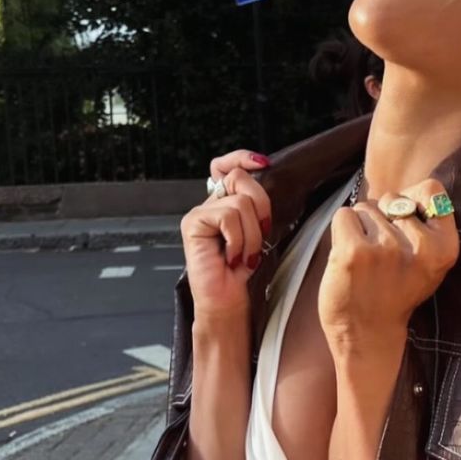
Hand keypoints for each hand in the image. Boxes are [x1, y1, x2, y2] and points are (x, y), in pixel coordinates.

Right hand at [180, 150, 271, 318]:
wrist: (228, 301)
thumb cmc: (246, 271)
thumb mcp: (259, 232)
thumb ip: (258, 207)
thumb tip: (267, 181)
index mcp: (226, 202)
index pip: (226, 165)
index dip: (243, 158)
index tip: (263, 163)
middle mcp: (211, 203)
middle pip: (241, 177)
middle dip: (262, 206)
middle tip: (261, 235)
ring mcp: (200, 212)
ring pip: (240, 202)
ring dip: (252, 234)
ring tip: (245, 255)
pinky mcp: (193, 223)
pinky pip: (228, 216)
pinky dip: (238, 239)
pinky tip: (232, 257)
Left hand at [319, 178, 459, 354]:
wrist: (368, 336)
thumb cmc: (394, 292)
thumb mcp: (426, 262)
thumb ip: (424, 227)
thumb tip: (404, 193)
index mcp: (444, 248)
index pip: (432, 190)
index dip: (413, 199)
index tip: (405, 223)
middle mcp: (420, 246)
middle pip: (392, 198)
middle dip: (382, 217)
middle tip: (382, 256)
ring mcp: (386, 249)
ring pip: (365, 209)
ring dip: (360, 230)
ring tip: (366, 263)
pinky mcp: (354, 253)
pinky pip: (344, 216)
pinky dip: (341, 233)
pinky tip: (349, 260)